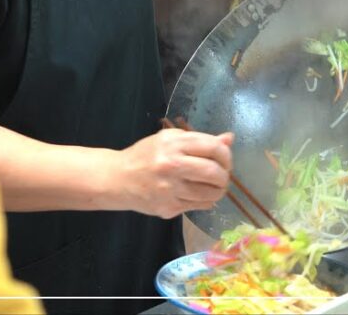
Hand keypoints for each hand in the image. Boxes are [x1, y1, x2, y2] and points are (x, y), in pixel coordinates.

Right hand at [118, 129, 233, 218]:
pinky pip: (198, 206)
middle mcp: (171, 165)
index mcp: (173, 144)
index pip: (214, 148)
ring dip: (218, 191)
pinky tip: (200, 195)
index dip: (226, 155)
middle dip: (225, 176)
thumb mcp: (169, 140)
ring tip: (214, 187)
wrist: (117, 179)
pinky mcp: (168, 208)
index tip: (225, 160)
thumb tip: (229, 139)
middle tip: (223, 177)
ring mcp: (169, 189)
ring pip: (210, 193)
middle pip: (214, 172)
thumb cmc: (145, 156)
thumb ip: (199, 140)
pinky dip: (205, 201)